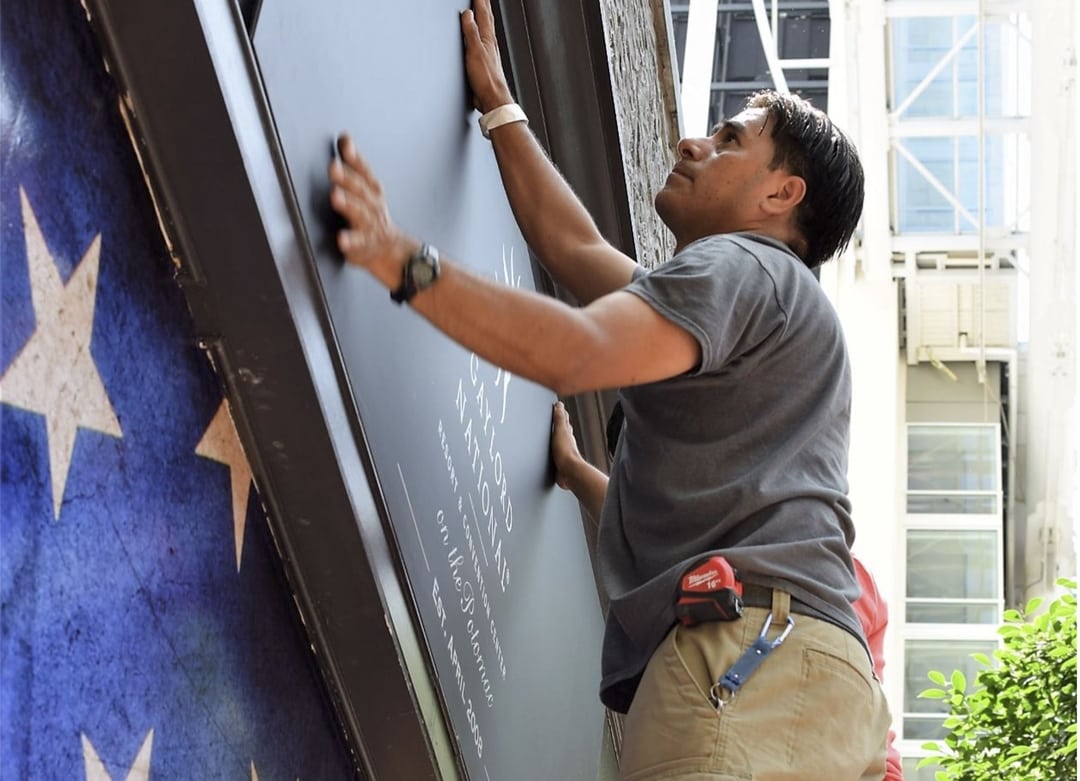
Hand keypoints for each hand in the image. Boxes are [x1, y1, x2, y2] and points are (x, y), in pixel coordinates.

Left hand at [328, 134, 416, 281]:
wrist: (392, 248)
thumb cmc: (373, 213)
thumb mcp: (366, 186)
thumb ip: (353, 163)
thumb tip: (344, 136)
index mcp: (371, 188)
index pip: (364, 169)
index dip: (354, 156)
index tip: (345, 142)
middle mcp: (372, 204)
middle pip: (360, 188)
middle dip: (347, 178)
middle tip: (334, 167)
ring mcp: (369, 224)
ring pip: (360, 212)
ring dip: (348, 204)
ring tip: (336, 197)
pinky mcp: (364, 245)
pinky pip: (358, 243)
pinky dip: (350, 241)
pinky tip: (341, 239)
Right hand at [461, 0, 513, 112]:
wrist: (492, 98)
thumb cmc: (487, 79)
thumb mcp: (475, 51)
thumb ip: (471, 32)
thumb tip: (468, 15)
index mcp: (488, 38)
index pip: (483, 14)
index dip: (480, 1)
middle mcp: (490, 43)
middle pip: (487, 19)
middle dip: (484, 5)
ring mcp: (488, 52)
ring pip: (486, 29)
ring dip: (484, 17)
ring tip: (483, 8)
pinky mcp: (484, 62)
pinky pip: (482, 41)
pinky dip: (480, 33)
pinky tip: (479, 35)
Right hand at [551, 401, 585, 489]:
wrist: (568, 472)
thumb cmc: (566, 453)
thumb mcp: (560, 431)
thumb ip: (559, 418)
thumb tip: (559, 405)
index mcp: (566, 432)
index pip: (564, 419)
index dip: (560, 412)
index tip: (557, 405)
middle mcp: (566, 441)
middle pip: (562, 429)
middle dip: (559, 422)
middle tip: (555, 415)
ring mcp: (562, 451)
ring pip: (558, 440)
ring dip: (555, 436)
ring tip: (552, 431)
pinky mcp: (558, 460)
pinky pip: (554, 452)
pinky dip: (552, 449)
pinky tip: (549, 450)